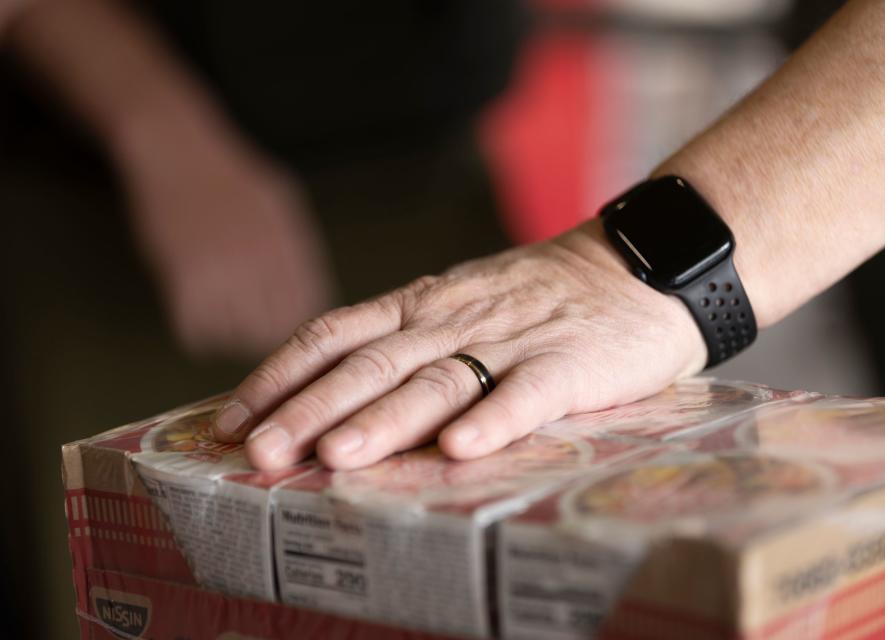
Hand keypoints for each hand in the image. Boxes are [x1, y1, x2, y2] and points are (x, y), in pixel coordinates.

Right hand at [120, 129, 334, 358]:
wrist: (176, 151)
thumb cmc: (229, 178)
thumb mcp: (280, 206)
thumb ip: (297, 250)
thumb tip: (315, 294)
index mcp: (288, 248)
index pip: (306, 306)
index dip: (295, 322)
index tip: (283, 327)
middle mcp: (261, 264)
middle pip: (273, 328)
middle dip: (262, 335)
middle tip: (248, 332)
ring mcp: (223, 273)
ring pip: (235, 336)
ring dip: (229, 337)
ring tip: (221, 322)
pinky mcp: (184, 280)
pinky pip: (196, 332)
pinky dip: (196, 333)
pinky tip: (195, 317)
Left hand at [212, 219, 706, 469]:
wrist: (636, 267)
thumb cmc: (538, 296)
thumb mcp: (458, 302)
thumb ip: (404, 338)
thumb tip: (330, 388)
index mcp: (422, 305)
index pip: (335, 334)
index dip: (281, 376)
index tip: (233, 419)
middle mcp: (453, 320)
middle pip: (372, 364)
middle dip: (311, 408)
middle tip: (263, 452)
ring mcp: (511, 340)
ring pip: (437, 380)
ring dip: (386, 418)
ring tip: (339, 454)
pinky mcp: (568, 364)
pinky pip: (526, 394)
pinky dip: (492, 419)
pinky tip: (459, 449)